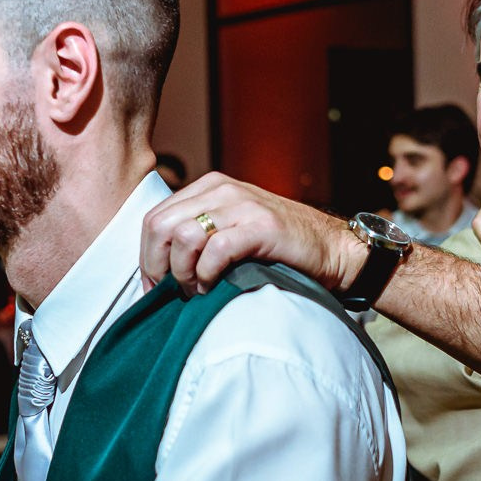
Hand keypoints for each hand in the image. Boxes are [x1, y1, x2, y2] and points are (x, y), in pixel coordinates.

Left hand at [138, 172, 363, 295]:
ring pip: (183, 236)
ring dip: (183, 271)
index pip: (154, 218)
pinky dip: (207, 274)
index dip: (147, 257)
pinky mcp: (261, 226)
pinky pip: (215, 250)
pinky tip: (215, 286)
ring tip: (197, 289)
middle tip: (172, 292)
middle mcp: (221, 190)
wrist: (333, 249)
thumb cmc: (279, 248)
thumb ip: (198, 236)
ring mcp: (242, 205)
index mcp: (209, 188)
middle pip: (160, 226)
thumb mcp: (231, 229)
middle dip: (157, 266)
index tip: (155, 287)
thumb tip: (158, 268)